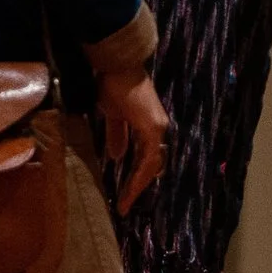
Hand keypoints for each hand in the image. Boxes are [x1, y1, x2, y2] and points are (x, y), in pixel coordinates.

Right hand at [95, 63, 168, 213]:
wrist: (116, 66)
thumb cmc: (113, 86)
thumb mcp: (113, 116)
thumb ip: (117, 136)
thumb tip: (116, 158)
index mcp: (149, 127)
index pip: (146, 159)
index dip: (136, 177)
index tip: (123, 195)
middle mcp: (158, 129)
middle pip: (152, 166)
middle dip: (137, 187)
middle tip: (124, 206)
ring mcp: (158, 129)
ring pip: (151, 165)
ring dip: (137, 185)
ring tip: (125, 203)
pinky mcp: (153, 128)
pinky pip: (149, 157)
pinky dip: (140, 174)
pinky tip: (131, 188)